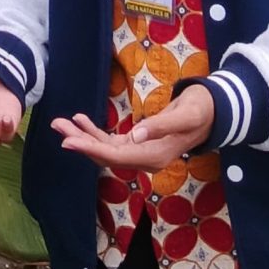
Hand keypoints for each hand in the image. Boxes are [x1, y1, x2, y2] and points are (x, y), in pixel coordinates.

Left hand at [52, 83, 215, 172]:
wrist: (212, 112)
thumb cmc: (200, 110)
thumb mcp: (185, 115)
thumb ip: (161, 126)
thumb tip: (135, 136)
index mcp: (154, 156)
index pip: (115, 155)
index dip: (90, 148)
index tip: (67, 142)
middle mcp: (144, 159)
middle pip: (105, 155)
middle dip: (79, 142)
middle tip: (55, 126)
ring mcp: (141, 153)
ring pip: (105, 149)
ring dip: (83, 136)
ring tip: (60, 123)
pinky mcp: (139, 144)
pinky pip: (112, 142)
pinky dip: (95, 132)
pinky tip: (81, 120)